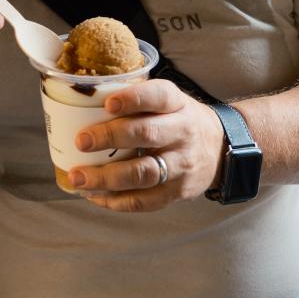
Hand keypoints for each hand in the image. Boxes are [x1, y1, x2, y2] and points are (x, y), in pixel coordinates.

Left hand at [67, 80, 224, 211]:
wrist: (220, 147)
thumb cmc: (178, 118)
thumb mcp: (169, 99)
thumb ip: (137, 98)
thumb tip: (84, 96)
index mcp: (176, 103)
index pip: (158, 96)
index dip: (133, 99)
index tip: (107, 103)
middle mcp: (182, 131)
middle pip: (147, 134)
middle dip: (110, 137)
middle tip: (82, 141)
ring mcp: (181, 164)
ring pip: (144, 173)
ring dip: (107, 177)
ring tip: (78, 177)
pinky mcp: (178, 193)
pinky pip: (144, 201)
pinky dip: (115, 200)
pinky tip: (93, 195)